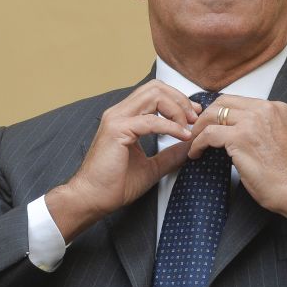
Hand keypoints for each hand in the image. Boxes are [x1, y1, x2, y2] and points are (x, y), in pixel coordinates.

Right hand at [46, 80, 200, 241]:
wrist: (92, 199)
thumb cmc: (114, 184)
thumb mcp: (151, 167)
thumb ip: (169, 155)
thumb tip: (189, 147)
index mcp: (125, 117)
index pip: (154, 92)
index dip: (177, 100)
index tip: (194, 115)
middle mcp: (119, 112)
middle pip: (155, 87)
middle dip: (180, 99)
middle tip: (195, 118)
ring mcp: (117, 119)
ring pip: (153, 95)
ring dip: (177, 108)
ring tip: (188, 125)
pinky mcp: (118, 130)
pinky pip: (151, 121)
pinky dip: (171, 126)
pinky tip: (182, 136)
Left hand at [188, 95, 286, 234]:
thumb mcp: (277, 137)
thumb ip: (259, 127)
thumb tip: (233, 130)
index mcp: (275, 107)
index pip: (238, 101)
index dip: (220, 111)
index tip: (210, 122)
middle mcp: (264, 109)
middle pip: (223, 103)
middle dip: (206, 116)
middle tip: (197, 130)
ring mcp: (251, 121)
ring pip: (212, 115)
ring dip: (199, 129)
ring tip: (194, 142)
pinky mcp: (239, 138)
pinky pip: (208, 134)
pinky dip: (198, 143)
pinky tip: (196, 153)